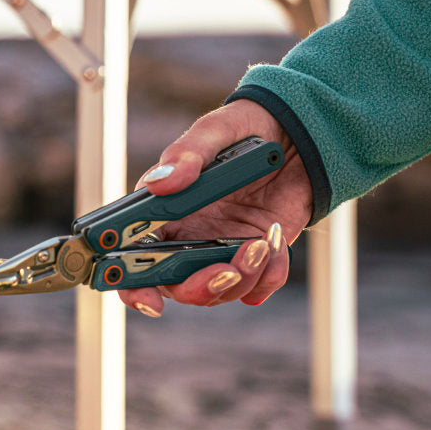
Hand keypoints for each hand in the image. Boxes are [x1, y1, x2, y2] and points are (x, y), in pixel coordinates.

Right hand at [119, 99, 311, 313]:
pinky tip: (275, 241)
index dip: (132, 286)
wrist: (297, 135)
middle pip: (176, 287)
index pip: (133, 259)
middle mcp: (185, 240)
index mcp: (162, 214)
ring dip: (242, 277)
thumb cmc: (245, 129)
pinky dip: (269, 274)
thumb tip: (160, 184)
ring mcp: (220, 252)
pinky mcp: (253, 259)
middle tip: (225, 270)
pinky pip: (257, 287)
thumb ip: (186, 155)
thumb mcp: (215, 131)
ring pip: (219, 292)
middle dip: (200, 287)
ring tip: (262, 244)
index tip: (148, 299)